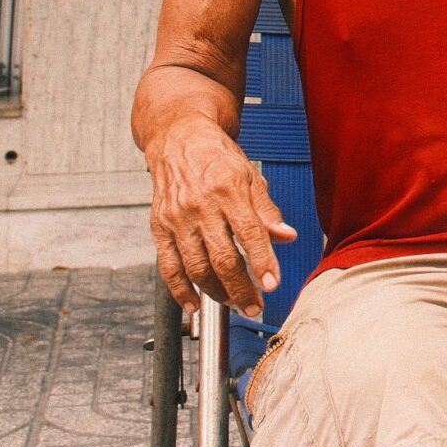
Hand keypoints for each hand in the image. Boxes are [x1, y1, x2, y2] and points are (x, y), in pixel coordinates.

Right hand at [146, 118, 296, 318]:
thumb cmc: (217, 158)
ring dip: (216, 293)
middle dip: (241, 288)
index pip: (249, 233)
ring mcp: (177, 219)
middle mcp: (200, 206)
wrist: (179, 139)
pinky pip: (167, 266)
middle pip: (222, 257)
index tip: (272, 284)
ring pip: (195, 267)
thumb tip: (287, 236)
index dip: (262, 262)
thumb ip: (267, 211)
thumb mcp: (250, 177)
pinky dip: (180, 290)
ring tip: (233, 304)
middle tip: (254, 306)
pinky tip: (194, 304)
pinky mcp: (159, 227)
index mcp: (228, 190)